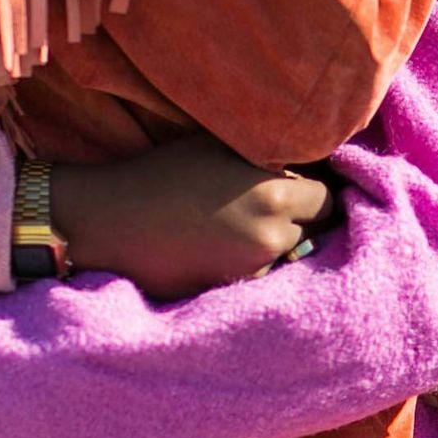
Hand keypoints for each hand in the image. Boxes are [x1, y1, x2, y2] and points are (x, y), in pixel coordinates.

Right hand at [50, 136, 332, 301]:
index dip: (314, 191)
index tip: (299, 185)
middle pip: (314, 230)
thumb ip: (267, 154)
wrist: (109, 225)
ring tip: (240, 226)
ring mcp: (254, 268)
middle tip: (270, 206)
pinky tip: (223, 248)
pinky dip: (254, 264)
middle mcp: (272, 235)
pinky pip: (263, 275)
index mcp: (273, 193)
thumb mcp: (218, 146)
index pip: (327, 198)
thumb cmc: (161, 175)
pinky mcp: (234, 291)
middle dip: (300, 218)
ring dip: (278, 242)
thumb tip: (305, 154)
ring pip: (290, 254)